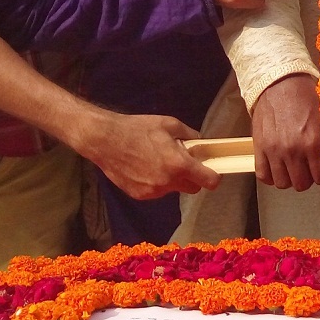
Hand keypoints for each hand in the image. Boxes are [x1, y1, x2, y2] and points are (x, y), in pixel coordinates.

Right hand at [73, 112, 217, 199]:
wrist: (106, 141)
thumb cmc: (139, 129)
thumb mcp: (170, 124)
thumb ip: (190, 135)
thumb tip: (201, 143)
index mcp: (178, 164)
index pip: (209, 181)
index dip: (214, 177)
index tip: (212, 170)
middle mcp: (168, 182)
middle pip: (193, 188)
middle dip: (192, 177)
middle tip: (182, 162)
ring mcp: (153, 191)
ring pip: (173, 189)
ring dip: (172, 179)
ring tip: (158, 161)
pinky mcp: (140, 196)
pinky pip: (157, 191)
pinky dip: (157, 183)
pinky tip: (145, 168)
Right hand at [252, 74, 319, 190]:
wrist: (279, 81)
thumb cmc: (305, 95)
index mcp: (314, 142)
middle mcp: (294, 150)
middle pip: (302, 184)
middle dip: (307, 177)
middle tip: (308, 167)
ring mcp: (274, 151)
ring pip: (282, 183)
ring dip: (289, 177)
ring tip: (292, 166)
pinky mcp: (259, 148)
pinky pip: (263, 176)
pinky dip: (270, 176)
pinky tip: (277, 166)